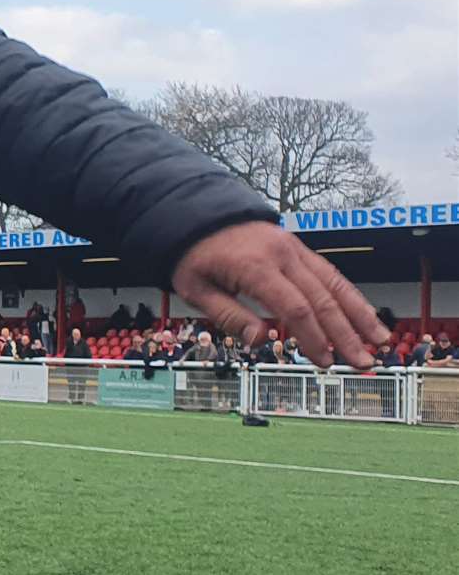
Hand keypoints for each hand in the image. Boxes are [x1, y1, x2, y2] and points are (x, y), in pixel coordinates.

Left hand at [171, 222, 389, 368]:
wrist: (194, 213)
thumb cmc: (193, 254)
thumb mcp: (195, 289)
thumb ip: (228, 316)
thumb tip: (260, 340)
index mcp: (254, 267)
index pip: (294, 308)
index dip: (313, 338)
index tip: (325, 361)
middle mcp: (280, 254)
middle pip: (321, 298)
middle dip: (345, 333)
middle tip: (362, 361)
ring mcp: (292, 248)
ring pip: (334, 283)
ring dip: (359, 313)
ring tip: (380, 340)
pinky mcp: (296, 246)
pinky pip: (328, 271)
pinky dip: (349, 294)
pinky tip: (363, 314)